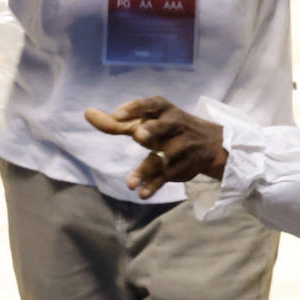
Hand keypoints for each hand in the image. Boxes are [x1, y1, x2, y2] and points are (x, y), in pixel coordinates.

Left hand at [84, 97, 226, 198]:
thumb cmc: (169, 127)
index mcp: (164, 110)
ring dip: (145, 170)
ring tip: (130, 184)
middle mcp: (173, 126)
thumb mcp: (150, 120)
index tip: (117, 114)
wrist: (211, 144)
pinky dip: (153, 186)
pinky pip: (165, 177)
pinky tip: (142, 194)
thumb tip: (87, 114)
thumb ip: (119, 122)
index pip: (150, 105)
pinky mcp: (180, 167)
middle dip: (151, 131)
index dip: (134, 108)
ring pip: (160, 159)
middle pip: (161, 128)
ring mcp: (178, 148)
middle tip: (139, 136)